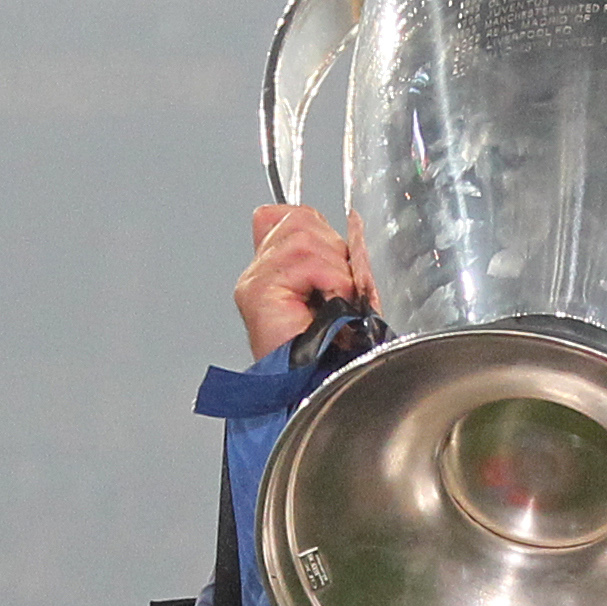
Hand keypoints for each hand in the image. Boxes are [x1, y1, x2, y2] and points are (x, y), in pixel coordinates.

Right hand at [234, 203, 372, 358]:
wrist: (320, 389)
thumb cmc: (335, 354)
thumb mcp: (345, 292)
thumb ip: (339, 254)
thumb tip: (351, 220)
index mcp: (274, 270)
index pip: (289, 216)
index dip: (320, 231)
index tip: (335, 268)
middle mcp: (258, 272)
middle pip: (301, 220)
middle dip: (334, 253)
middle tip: (339, 292)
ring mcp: (255, 280)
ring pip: (304, 236)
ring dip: (335, 271)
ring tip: (335, 303)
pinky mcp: (258, 291)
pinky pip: (306, 260)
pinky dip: (330, 282)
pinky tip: (328, 307)